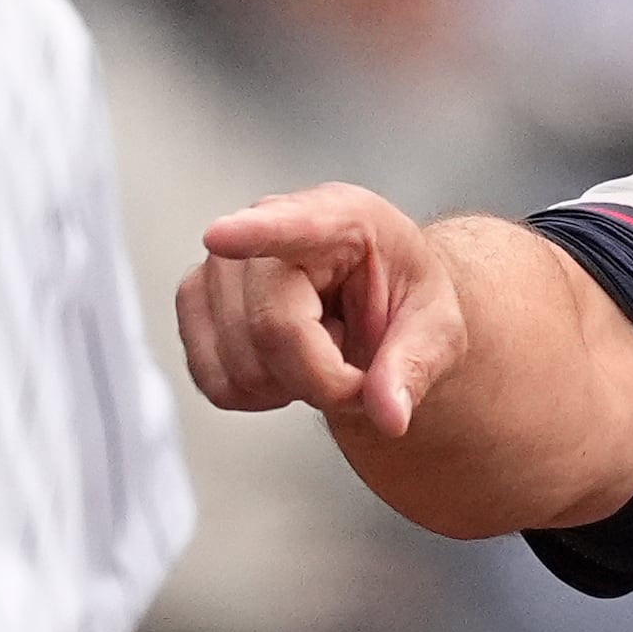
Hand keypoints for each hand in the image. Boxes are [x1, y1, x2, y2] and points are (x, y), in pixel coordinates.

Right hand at [177, 186, 468, 435]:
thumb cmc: (403, 301)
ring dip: (290, 386)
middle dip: (322, 377)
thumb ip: (416, 365)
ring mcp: (222, 263)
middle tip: (357, 370)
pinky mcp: (194, 300)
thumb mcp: (438, 328)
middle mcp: (269, 225)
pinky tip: (285, 365)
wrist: (372, 303)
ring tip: (321, 351)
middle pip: (272, 329)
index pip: (293, 226)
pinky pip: (214, 381)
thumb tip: (391, 413)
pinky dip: (256, 394)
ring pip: (240, 366)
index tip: (221, 236)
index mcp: (343, 218)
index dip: (254, 233)